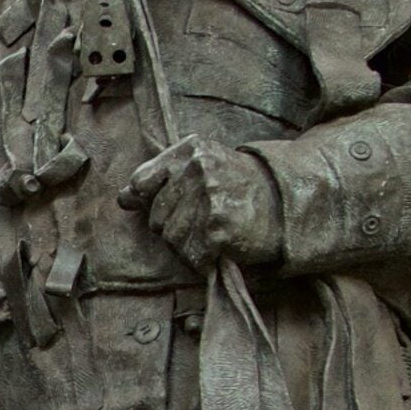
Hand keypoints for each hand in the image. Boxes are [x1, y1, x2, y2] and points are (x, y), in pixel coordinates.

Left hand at [119, 138, 279, 269]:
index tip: (172, 205)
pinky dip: (204, 259)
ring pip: (171, 239)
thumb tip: (122, 198)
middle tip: (206, 219)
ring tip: (216, 231)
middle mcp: (198, 170)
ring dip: (189, 244)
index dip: (148, 201)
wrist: (287, 203)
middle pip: (155, 217)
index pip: (141, 183)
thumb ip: (159, 178)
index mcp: (191, 150)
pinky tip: (222, 245)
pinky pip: (191, 256)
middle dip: (174, 226)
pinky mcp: (218, 230)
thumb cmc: (239, 186)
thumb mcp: (202, 165)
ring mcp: (209, 200)